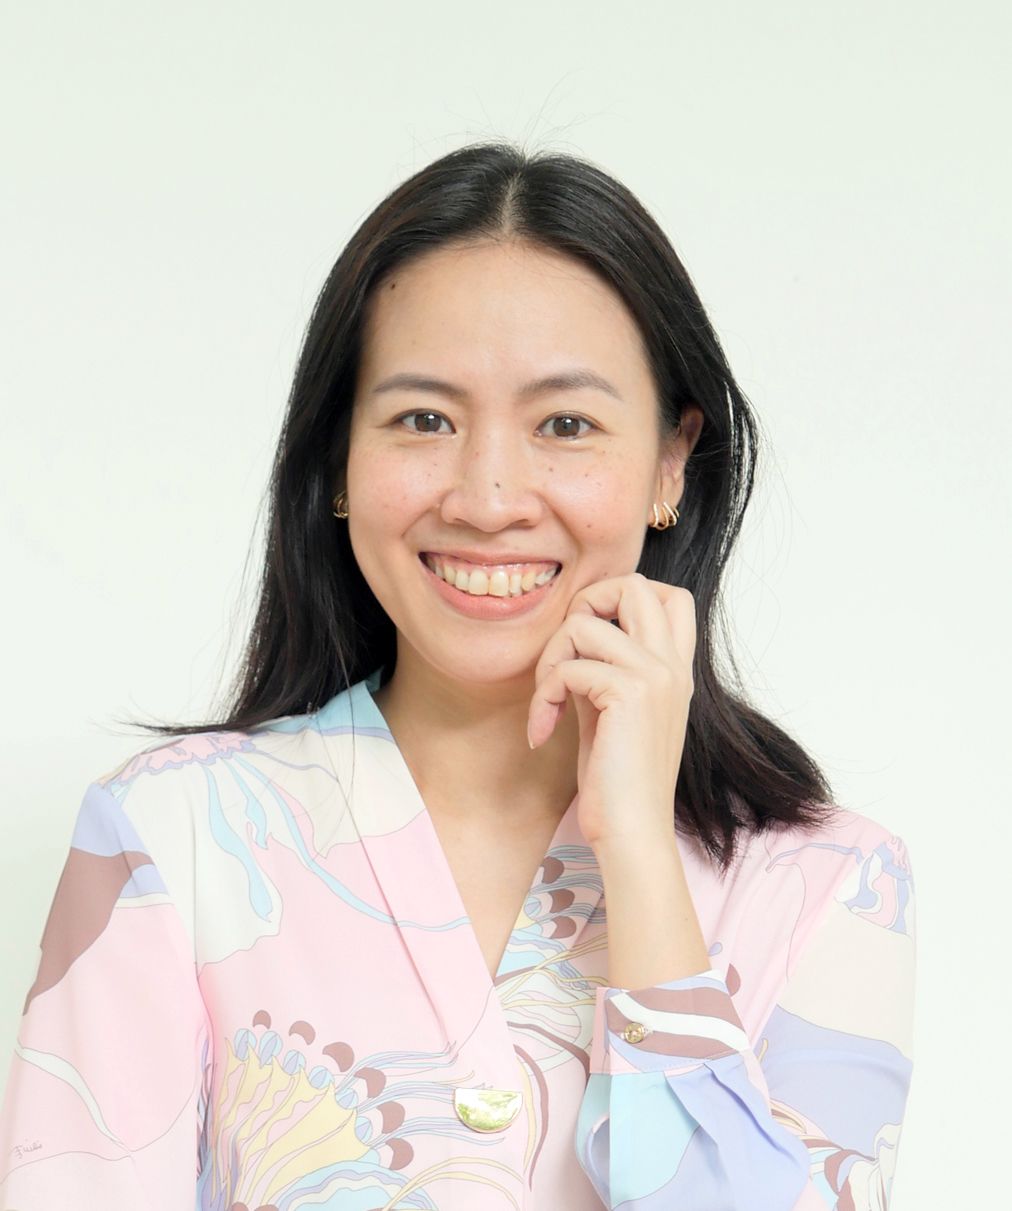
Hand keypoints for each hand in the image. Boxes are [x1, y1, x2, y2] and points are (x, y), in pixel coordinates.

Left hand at [527, 572, 695, 849]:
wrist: (632, 833)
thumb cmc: (615, 783)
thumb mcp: (609, 713)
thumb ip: (601, 670)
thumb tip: (570, 638)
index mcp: (675, 669)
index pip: (671, 595)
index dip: (620, 596)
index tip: (587, 641)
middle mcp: (672, 665)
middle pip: (635, 584)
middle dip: (584, 605)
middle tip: (564, 656)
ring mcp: (657, 675)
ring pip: (584, 622)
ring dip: (549, 660)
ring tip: (547, 703)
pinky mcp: (631, 692)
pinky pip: (567, 668)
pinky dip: (542, 698)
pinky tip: (542, 731)